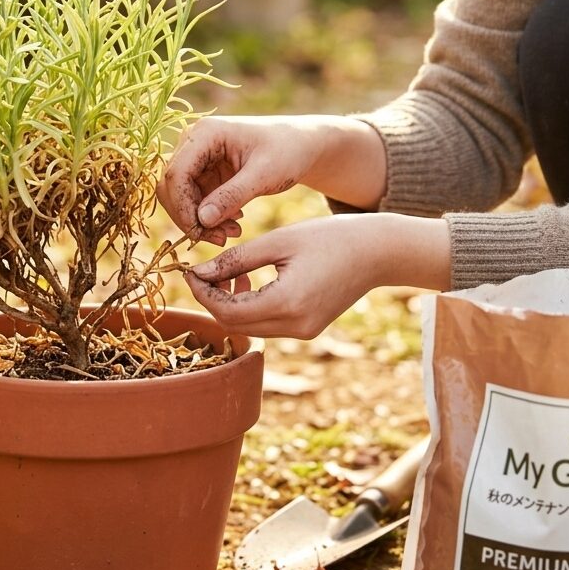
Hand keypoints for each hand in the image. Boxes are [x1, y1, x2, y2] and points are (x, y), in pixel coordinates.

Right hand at [157, 115, 385, 245]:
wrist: (301, 145)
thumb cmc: (287, 152)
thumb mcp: (264, 175)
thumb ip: (233, 195)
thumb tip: (202, 220)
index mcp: (205, 133)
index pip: (176, 174)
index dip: (183, 208)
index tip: (201, 234)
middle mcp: (193, 141)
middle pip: (171, 186)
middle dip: (190, 218)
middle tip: (219, 240)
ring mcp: (196, 157)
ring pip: (180, 197)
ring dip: (200, 222)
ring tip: (232, 234)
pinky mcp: (203, 172)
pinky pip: (194, 201)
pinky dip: (209, 218)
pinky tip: (233, 225)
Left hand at [184, 212, 450, 338]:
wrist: (378, 251)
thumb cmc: (330, 237)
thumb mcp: (278, 241)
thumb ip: (235, 259)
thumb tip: (197, 272)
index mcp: (286, 304)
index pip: (226, 312)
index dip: (201, 293)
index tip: (189, 270)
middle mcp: (295, 327)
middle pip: (235, 325)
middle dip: (213, 299)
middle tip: (203, 270)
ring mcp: (304, 332)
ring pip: (250, 326)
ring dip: (232, 303)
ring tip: (232, 270)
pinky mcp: (309, 328)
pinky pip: (268, 323)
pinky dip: (252, 306)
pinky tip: (252, 278)